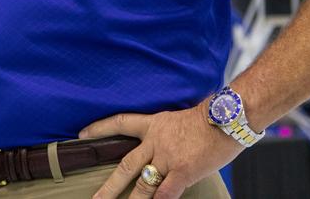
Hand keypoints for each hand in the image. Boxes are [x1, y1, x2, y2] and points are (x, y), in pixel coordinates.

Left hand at [79, 105, 242, 198]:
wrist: (226, 118)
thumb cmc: (211, 118)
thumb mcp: (180, 119)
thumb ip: (168, 135)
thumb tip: (165, 150)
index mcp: (154, 125)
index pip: (120, 123)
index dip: (100, 129)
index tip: (82, 135)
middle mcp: (156, 142)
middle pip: (125, 166)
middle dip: (110, 186)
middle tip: (95, 198)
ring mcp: (168, 159)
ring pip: (143, 185)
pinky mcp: (182, 172)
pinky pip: (166, 193)